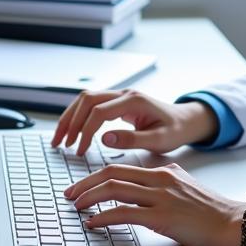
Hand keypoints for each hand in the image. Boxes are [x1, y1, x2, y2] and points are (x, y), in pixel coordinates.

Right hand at [50, 89, 217, 156]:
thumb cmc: (175, 130)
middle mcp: (125, 94)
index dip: (85, 131)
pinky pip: (92, 105)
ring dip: (70, 117)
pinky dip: (78, 117)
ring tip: (60, 139)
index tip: (79, 150)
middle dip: (70, 121)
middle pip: (87, 99)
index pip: (99, 111)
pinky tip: (72, 132)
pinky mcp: (117, 103)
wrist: (185, 121)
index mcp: (135, 101)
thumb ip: (133, 139)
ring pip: (86, 99)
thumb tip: (104, 138)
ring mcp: (120, 96)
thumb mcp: (159, 140)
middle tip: (60, 143)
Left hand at [65, 162, 244, 245]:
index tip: (80, 187)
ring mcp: (161, 197)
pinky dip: (104, 216)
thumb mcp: (184, 187)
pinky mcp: (162, 217)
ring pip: (114, 189)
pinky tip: (93, 223)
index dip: (94, 177)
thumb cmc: (210, 211)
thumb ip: (163, 183)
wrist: (232, 223)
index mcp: (163, 171)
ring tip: (76, 207)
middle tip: (69, 195)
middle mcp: (159, 179)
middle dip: (84, 184)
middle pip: (111, 174)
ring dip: (89, 198)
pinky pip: (125, 213)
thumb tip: (141, 188)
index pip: (120, 168)